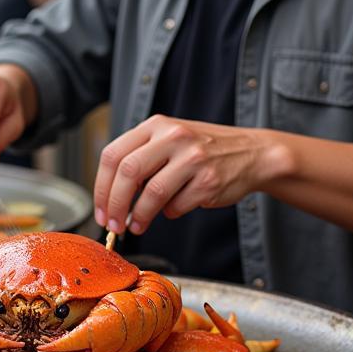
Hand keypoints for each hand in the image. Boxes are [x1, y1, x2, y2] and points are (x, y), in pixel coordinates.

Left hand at [93, 115, 274, 234]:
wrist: (252, 152)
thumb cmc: (202, 149)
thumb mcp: (168, 139)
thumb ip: (141, 157)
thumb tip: (110, 195)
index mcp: (156, 125)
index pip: (113, 155)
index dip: (100, 187)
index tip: (101, 210)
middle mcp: (173, 136)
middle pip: (128, 172)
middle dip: (115, 205)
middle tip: (112, 225)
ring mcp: (193, 157)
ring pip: (152, 193)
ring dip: (139, 216)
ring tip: (136, 226)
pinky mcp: (208, 180)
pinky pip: (177, 206)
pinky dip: (170, 213)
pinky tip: (174, 208)